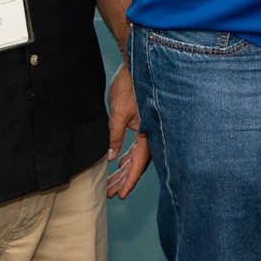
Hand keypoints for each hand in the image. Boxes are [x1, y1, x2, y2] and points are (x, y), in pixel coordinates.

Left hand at [103, 62, 149, 198]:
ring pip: (136, 157)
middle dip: (123, 179)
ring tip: (110, 183)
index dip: (129, 181)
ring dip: (124, 170)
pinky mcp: (143, 125)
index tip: (120, 194)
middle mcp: (151, 134)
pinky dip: (127, 157)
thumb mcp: (118, 113)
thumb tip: (110, 157)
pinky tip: (118, 163)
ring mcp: (148, 130)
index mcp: (148, 133)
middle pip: (137, 164)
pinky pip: (136, 147)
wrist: (137, 65)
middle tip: (110, 193)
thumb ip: (114, 136)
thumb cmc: (130, 87)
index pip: (138, 164)